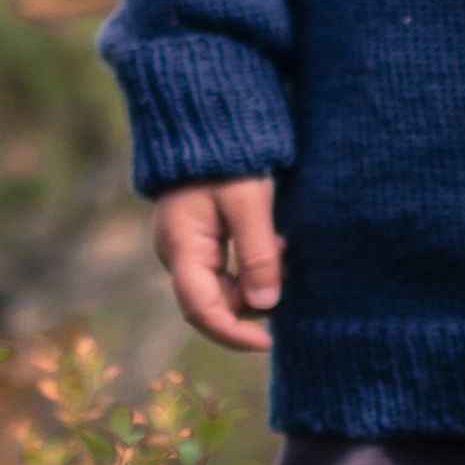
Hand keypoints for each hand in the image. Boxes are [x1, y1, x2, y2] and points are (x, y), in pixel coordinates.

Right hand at [155, 175, 281, 354]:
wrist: (205, 121)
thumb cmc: (226, 159)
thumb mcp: (248, 204)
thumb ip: (258, 255)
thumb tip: (267, 305)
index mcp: (182, 248)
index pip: (202, 311)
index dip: (234, 335)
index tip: (269, 343)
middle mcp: (178, 254)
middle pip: (213, 303)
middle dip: (252, 303)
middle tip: (286, 272)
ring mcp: (186, 246)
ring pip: (223, 288)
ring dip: (255, 282)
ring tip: (282, 247)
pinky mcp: (199, 238)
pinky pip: (225, 269)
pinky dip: (251, 267)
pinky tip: (273, 242)